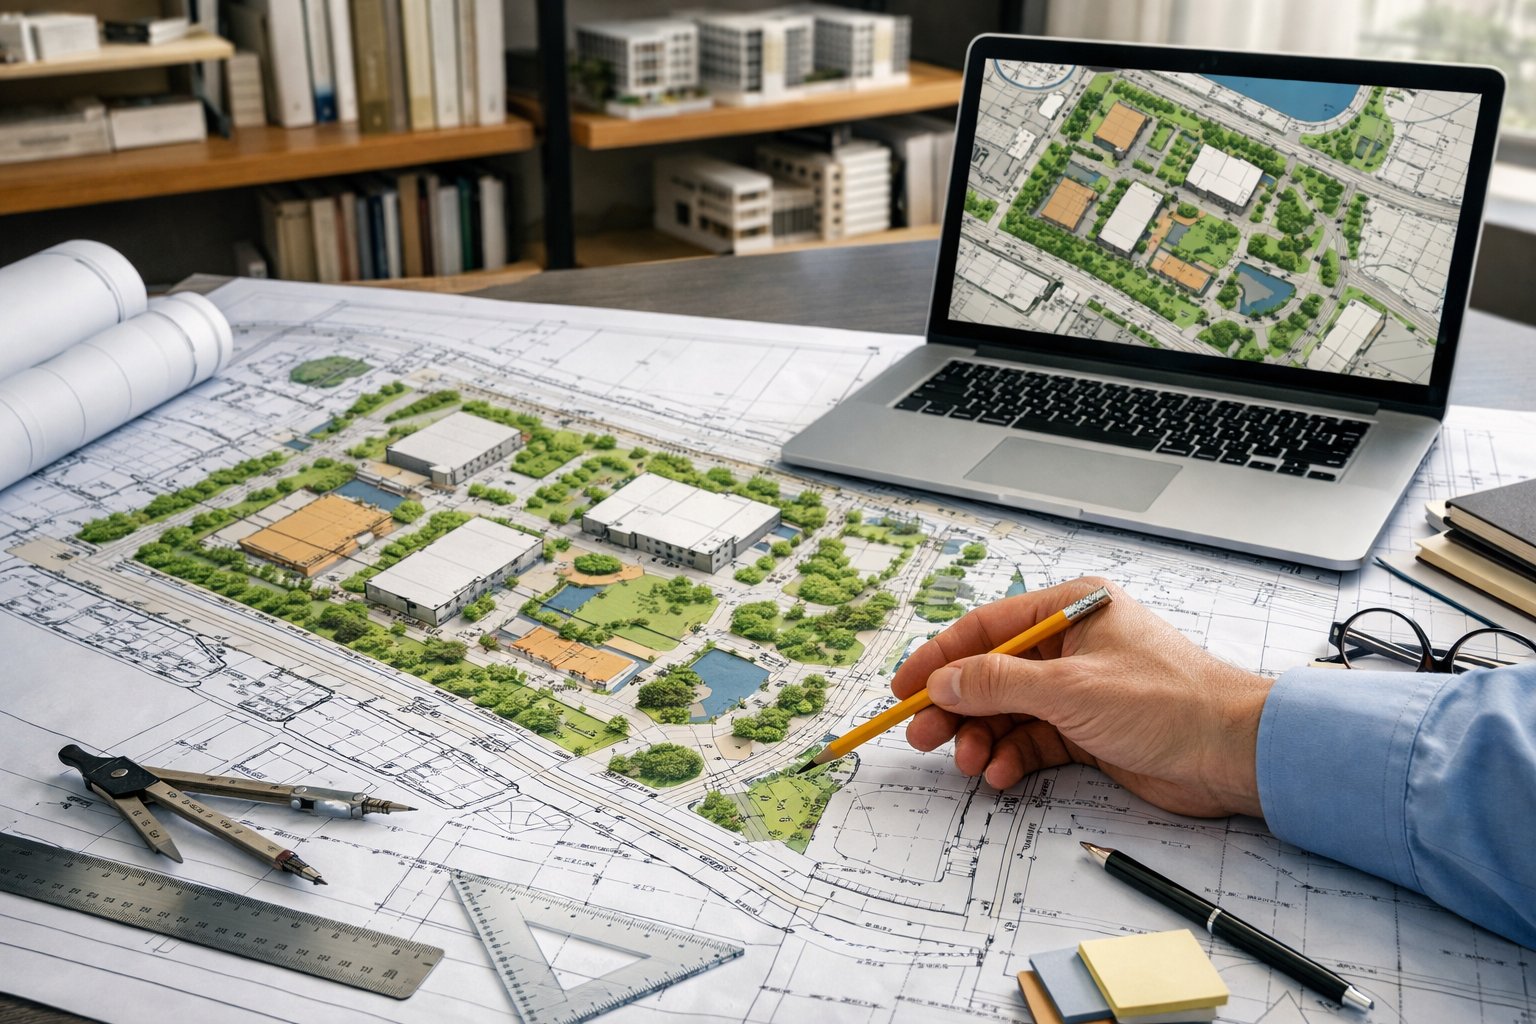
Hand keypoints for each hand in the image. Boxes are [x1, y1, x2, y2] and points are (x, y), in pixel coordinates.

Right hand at [892, 577, 1271, 817]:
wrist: (1234, 754)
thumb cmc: (1170, 702)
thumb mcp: (1070, 689)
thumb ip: (999, 684)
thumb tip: (944, 681)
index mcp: (1071, 609)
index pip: (987, 628)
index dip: (940, 657)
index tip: (905, 687)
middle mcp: (1072, 644)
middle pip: (992, 673)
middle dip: (957, 706)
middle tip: (922, 735)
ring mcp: (1080, 689)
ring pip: (1008, 712)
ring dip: (982, 738)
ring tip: (969, 763)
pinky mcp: (1089, 731)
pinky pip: (1033, 741)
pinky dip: (1012, 758)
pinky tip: (1001, 775)